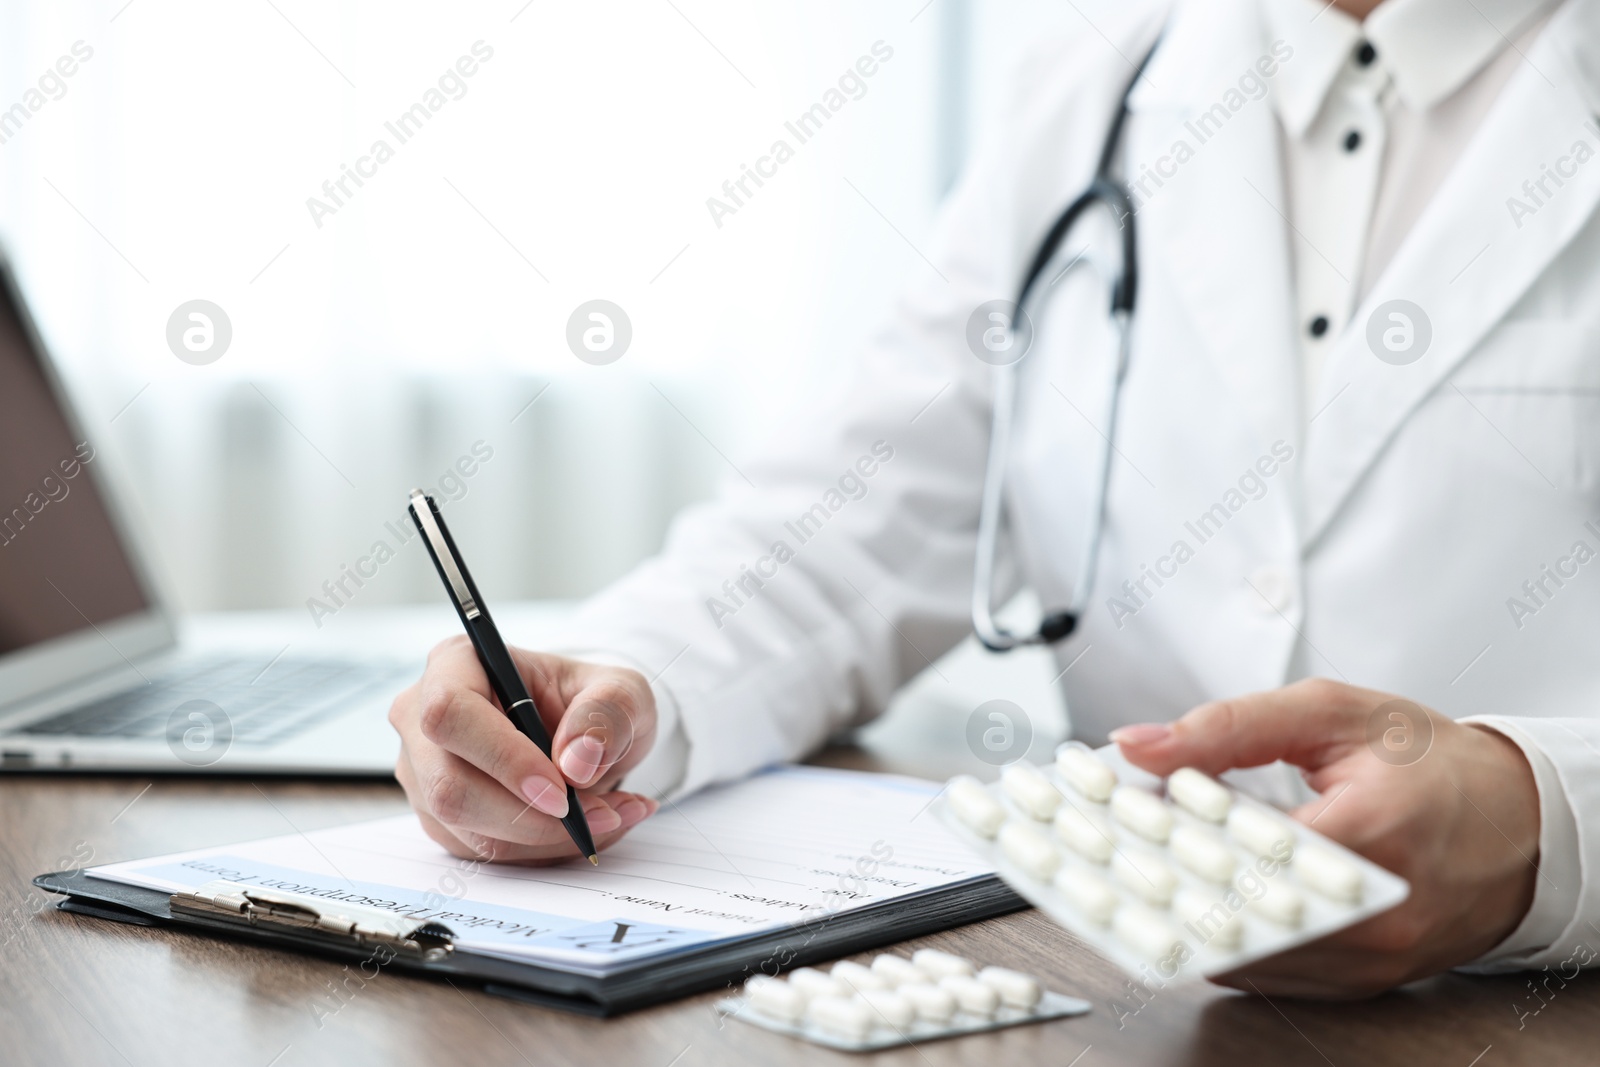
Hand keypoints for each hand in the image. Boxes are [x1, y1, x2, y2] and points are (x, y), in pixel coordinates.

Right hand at [389, 636, 658, 863]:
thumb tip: (577, 762)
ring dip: (549, 836)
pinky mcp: (441, 819)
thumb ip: (609, 713)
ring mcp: (425, 773)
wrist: (586, 737)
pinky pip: (486, 852)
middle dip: (531, 814)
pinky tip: (589, 826)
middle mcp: (423, 719)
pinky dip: (546, 848)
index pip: (450, 712)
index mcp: (456, 663)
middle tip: (602, 812)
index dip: (502, 757)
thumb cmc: (594, 703)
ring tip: (611, 813)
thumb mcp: (624, 692)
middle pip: (449, 786)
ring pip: (469, 830)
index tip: (562, 789)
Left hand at [1111, 678, 1541, 997]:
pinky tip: (1187, 904)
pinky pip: (1271, 975)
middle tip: (1107, 853)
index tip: (1110, 821)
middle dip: (1163, 885)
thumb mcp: (1332, 714)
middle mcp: (1377, 913)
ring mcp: (1372, 959)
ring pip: (1246, 958)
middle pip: (1239, 916)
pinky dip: (1225, 941)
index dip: (1170, 838)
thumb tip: (1140, 746)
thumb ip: (1230, 726)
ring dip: (1186, 919)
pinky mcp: (1364, 983)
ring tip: (1136, 873)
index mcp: (1374, 830)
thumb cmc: (1432, 765)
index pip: (1247, 851)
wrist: (1520, 826)